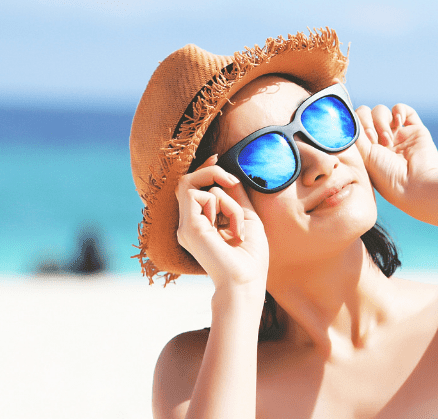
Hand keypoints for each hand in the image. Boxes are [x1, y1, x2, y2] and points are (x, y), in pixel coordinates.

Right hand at [175, 154, 268, 289]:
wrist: (246, 281)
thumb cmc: (251, 257)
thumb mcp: (247, 219)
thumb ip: (236, 198)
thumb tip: (230, 176)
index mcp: (201, 225)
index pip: (194, 189)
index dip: (203, 170)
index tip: (217, 157)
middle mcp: (189, 225)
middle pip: (189, 182)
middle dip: (211, 172)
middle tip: (233, 182)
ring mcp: (186, 225)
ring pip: (197, 186)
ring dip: (227, 200)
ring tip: (237, 224)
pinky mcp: (188, 226)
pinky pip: (199, 194)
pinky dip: (223, 205)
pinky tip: (230, 229)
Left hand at [354, 103, 437, 210]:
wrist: (416, 183)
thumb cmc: (386, 175)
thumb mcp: (363, 156)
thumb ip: (355, 135)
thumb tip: (348, 117)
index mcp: (366, 149)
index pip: (355, 125)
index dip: (356, 125)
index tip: (363, 139)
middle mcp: (380, 141)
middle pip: (366, 114)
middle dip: (368, 123)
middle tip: (374, 140)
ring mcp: (397, 135)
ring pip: (381, 111)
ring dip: (381, 121)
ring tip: (388, 140)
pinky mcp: (414, 129)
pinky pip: (402, 109)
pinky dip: (398, 111)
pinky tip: (398, 122)